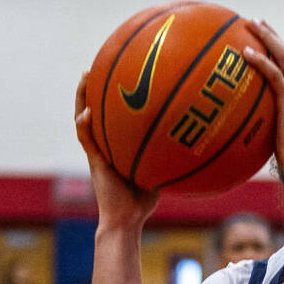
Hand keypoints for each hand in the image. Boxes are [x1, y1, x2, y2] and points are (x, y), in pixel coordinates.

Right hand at [74, 73, 158, 227]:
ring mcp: (97, 151)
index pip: (114, 113)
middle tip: (98, 64)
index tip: (121, 72)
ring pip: (85, 119)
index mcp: (117, 143)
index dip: (114, 94)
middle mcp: (105, 144)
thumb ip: (171, 154)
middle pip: (97, 109)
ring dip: (83, 97)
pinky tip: (85, 114)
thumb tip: (200, 139)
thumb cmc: (145, 198)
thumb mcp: (162, 169)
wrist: (127, 219)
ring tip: (86, 76)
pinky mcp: (94, 162)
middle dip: (96, 86)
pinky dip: (84, 127)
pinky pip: (86, 141)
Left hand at [242, 19, 283, 181]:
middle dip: (272, 36)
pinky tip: (245, 52)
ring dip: (267, 38)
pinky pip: (273, 74)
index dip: (278, 52)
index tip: (266, 39)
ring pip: (283, 56)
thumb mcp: (283, 137)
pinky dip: (260, 61)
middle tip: (257, 21)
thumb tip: (250, 131)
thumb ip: (271, 127)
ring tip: (251, 24)